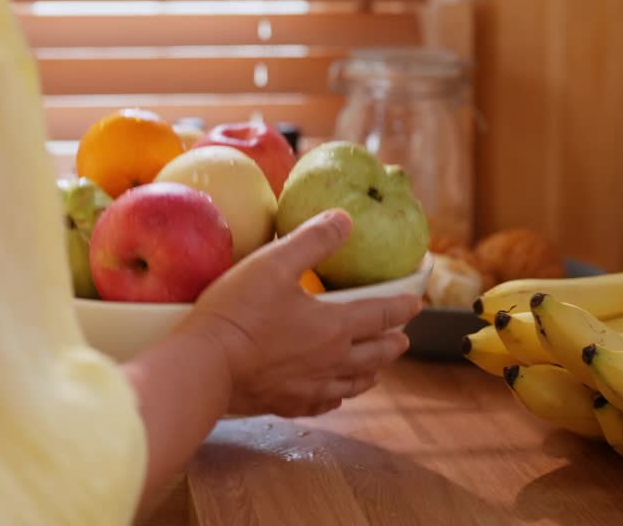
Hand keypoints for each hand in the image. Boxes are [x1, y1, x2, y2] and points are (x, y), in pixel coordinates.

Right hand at [175, 209, 422, 417]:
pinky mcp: (287, 404)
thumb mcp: (274, 264)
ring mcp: (310, 387)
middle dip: (392, 343)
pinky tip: (333, 395)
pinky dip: (337, 396)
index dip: (400, 308)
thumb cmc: (239, 312)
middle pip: (374, 354)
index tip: (416, 304)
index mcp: (335, 326)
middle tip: (402, 339)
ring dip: (371, 372)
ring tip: (376, 369)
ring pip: (354, 383)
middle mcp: (332, 361)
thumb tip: (344, 219)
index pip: (379, 315)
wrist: (206, 367)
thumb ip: (312, 239)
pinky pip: (325, 403)